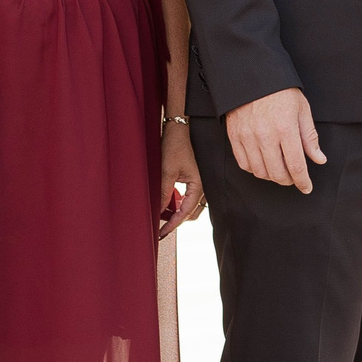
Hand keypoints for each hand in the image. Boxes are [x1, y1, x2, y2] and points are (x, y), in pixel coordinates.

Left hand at [159, 120, 205, 237]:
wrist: (178, 129)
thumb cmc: (175, 146)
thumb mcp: (167, 171)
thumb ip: (164, 193)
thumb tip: (159, 211)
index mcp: (198, 186)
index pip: (185, 212)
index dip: (173, 224)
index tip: (162, 233)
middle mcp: (201, 187)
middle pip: (191, 213)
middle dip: (177, 222)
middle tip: (161, 229)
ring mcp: (198, 183)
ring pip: (191, 207)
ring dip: (178, 214)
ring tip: (162, 218)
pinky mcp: (193, 179)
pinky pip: (189, 198)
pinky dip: (179, 205)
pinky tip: (168, 205)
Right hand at [226, 87, 325, 193]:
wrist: (252, 76)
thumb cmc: (280, 91)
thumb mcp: (302, 109)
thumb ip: (310, 137)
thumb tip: (319, 159)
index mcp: (286, 129)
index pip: (296, 166)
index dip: (303, 181)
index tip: (307, 187)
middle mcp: (265, 136)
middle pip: (277, 173)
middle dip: (288, 180)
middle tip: (294, 178)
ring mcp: (247, 137)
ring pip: (260, 172)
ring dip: (272, 176)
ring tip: (279, 171)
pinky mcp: (235, 137)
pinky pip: (244, 164)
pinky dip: (255, 169)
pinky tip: (263, 164)